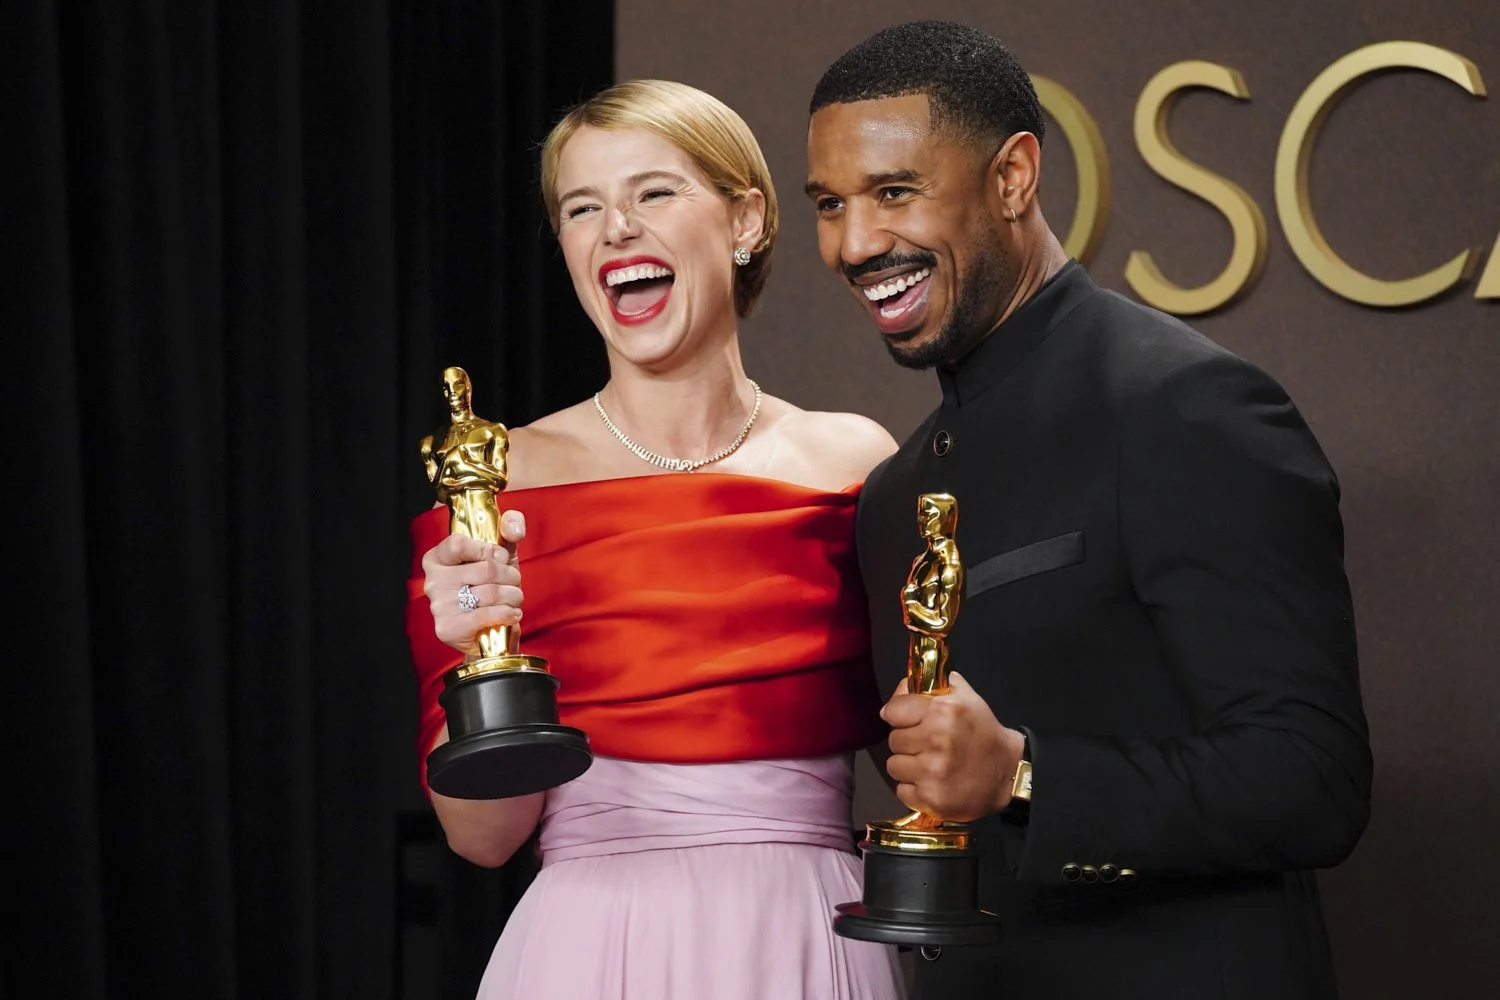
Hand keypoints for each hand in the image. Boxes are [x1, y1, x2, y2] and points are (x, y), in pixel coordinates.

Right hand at [421, 511, 524, 655]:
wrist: (491, 633)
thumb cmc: (492, 589)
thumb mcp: (501, 555)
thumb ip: (508, 530)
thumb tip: (513, 528)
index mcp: (437, 559)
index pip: (459, 543)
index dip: (487, 549)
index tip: (500, 558)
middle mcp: (432, 582)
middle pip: (485, 569)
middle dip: (511, 576)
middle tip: (513, 584)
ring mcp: (438, 607)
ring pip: (491, 592)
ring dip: (513, 596)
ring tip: (514, 600)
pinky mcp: (448, 629)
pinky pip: (487, 614)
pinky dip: (508, 614)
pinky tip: (511, 614)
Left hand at [883, 671, 1025, 821]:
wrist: (1007, 773)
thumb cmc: (984, 733)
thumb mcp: (967, 698)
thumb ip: (937, 686)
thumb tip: (906, 684)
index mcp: (942, 711)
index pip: (894, 710)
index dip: (897, 715)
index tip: (903, 721)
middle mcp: (935, 740)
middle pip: (893, 740)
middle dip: (906, 742)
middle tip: (924, 745)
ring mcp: (932, 772)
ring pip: (893, 766)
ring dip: (907, 766)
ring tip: (928, 765)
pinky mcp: (931, 798)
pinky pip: (902, 790)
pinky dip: (913, 788)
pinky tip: (931, 783)